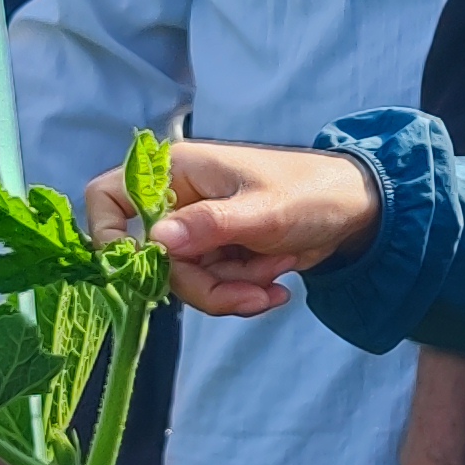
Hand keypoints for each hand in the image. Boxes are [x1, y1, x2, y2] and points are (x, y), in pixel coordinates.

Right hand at [89, 136, 379, 316]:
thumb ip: (209, 226)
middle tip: (249, 291)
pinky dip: (242, 294)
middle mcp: (178, 200)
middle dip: (203, 284)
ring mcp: (196, 230)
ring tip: (275, 280)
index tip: (143, 264)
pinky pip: (210, 288)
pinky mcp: (216, 255)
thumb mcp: (263, 211)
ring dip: (230, 292)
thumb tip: (155, 242)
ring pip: (184, 281)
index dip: (108, 233)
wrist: (357, 210)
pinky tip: (277, 288)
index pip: (107, 196)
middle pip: (153, 259)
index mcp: (177, 171)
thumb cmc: (311, 192)